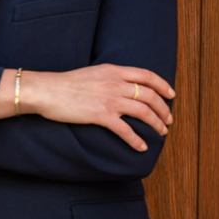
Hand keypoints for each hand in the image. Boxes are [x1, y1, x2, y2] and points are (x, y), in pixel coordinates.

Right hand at [22, 63, 174, 151]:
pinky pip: (125, 129)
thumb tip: (121, 87)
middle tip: (168, 120)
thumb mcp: (92, 74)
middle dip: (163, 109)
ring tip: (161, 133)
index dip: (163, 85)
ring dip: (156, 124)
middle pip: (150, 95)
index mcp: (114, 71)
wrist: (47, 90)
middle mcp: (116, 83)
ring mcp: (110, 99)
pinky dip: (136, 140)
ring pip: (143, 112)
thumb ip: (109, 78)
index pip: (147, 75)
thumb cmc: (65, 84)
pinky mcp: (101, 115)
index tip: (171, 95)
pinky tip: (141, 147)